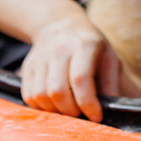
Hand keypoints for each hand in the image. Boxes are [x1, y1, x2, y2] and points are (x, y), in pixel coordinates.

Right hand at [20, 17, 140, 121]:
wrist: (60, 23)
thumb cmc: (90, 45)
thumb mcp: (109, 56)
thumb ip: (112, 82)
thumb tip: (111, 108)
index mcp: (84, 45)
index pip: (81, 79)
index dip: (88, 103)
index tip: (96, 116)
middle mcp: (59, 50)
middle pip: (58, 91)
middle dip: (70, 112)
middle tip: (80, 114)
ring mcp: (41, 58)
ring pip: (41, 96)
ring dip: (55, 111)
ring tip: (68, 110)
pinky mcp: (28, 67)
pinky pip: (29, 96)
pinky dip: (41, 107)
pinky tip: (54, 104)